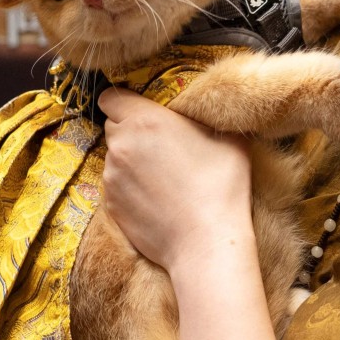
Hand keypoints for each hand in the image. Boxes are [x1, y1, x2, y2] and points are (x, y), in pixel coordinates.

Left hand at [99, 87, 254, 273]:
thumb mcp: (228, 138)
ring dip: (130, 160)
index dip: (124, 102)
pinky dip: (130, 187)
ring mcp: (112, 177)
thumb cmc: (221, 186)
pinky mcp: (111, 205)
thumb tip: (206, 111)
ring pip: (114, 158)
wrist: (205, 242)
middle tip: (158, 144)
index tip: (140, 110)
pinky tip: (156, 198)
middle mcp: (121, 145)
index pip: (111, 98)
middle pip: (113, 127)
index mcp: (144, 120)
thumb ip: (205, 117)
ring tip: (161, 176)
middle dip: (130, 131)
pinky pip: (116, 186)